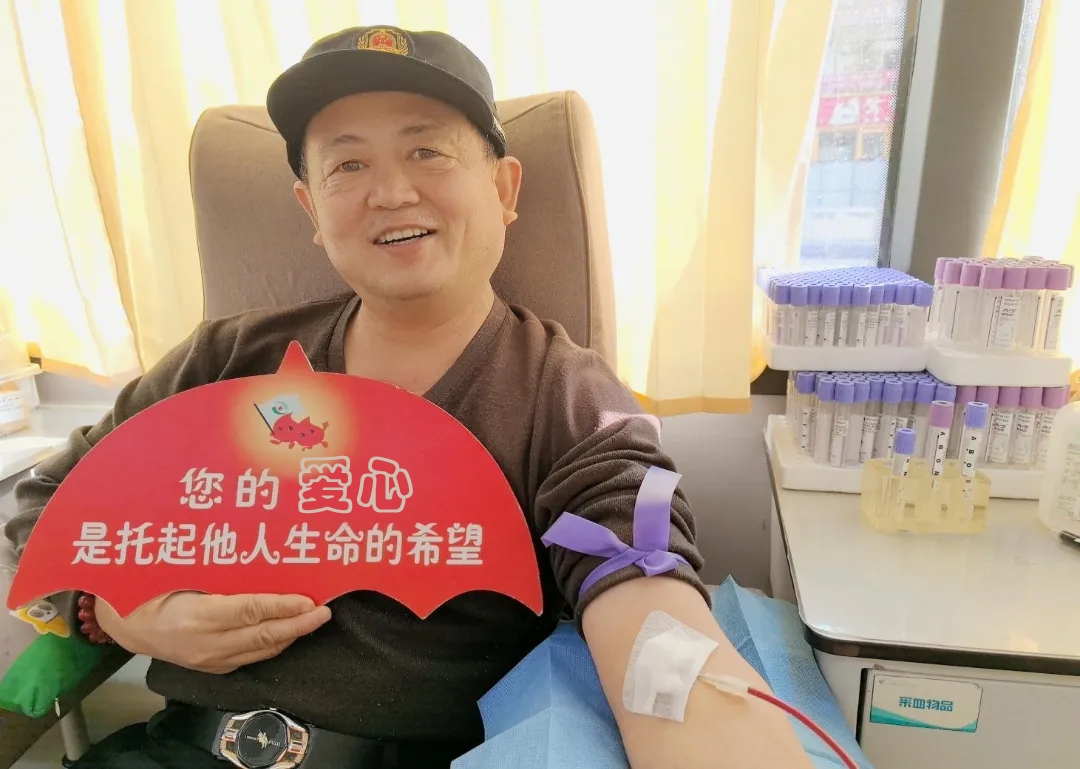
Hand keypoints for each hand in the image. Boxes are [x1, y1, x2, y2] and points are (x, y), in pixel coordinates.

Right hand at [96, 591, 331, 673]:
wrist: (125, 625)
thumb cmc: (153, 588)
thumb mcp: (180, 571)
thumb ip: (219, 569)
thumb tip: (261, 553)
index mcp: (197, 615)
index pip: (251, 611)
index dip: (283, 606)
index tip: (309, 600)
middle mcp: (207, 644)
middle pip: (263, 636)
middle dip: (299, 625)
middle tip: (325, 612)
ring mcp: (211, 661)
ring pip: (262, 650)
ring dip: (291, 635)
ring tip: (314, 619)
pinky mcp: (214, 669)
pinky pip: (252, 657)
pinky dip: (274, 644)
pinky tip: (289, 631)